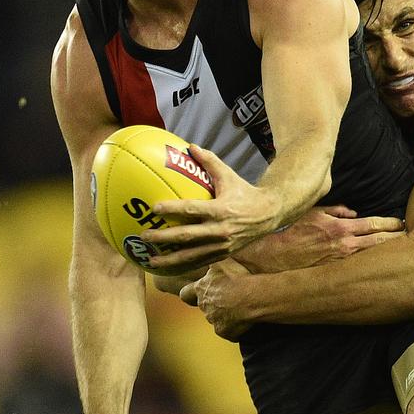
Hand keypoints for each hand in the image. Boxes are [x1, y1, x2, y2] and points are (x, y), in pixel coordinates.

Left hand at [142, 145, 279, 274]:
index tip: (154, 208)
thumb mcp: (229, 175)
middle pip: (187, 235)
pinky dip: (183, 265)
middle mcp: (220, 230)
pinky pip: (200, 262)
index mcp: (221, 209)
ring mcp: (222, 245)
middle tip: (145, 236)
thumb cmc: (245, 192)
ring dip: (170, 258)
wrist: (268, 214)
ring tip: (150, 260)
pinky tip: (168, 267)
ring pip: (191, 255)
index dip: (173, 208)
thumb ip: (209, 161)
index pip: (192, 209)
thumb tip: (190, 146)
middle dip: (164, 237)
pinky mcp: (223, 254)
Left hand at [180, 258, 255, 339]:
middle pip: (205, 306)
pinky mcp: (224, 332)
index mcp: (202, 289)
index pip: (186, 293)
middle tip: (230, 296)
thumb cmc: (237, 277)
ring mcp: (214, 320)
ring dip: (226, 314)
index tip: (193, 292)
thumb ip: (214, 261)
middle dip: (215, 303)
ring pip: (217, 318)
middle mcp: (204, 306)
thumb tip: (209, 255)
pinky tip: (247, 319)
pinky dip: (236, 328)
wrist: (251, 298)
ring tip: (242, 306)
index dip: (189, 293)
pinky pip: (230, 331)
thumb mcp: (224, 261)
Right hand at [232, 205, 405, 273]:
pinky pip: (361, 272)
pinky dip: (375, 269)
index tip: (404, 224)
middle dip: (398, 240)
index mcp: (341, 227)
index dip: (392, 224)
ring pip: (374, 258)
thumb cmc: (293, 233)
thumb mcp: (313, 213)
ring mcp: (343, 264)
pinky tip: (386, 272)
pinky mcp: (338, 276)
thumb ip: (336, 210)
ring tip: (406, 255)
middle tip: (413, 240)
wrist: (274, 259)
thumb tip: (354, 212)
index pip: (375, 224)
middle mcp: (346, 246)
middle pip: (381, 242)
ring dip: (391, 256)